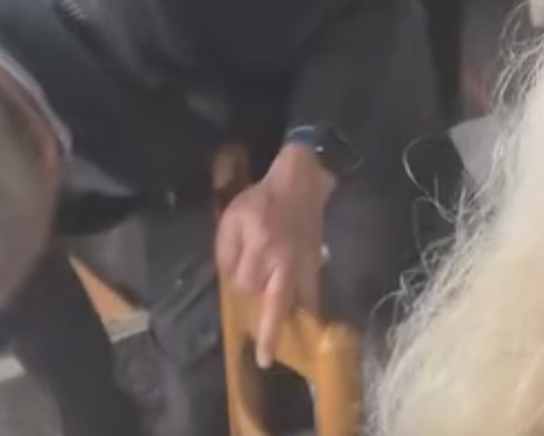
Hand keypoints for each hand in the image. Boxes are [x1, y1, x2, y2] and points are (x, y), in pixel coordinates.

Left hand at [214, 145, 336, 366]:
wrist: (301, 182)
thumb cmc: (261, 198)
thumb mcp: (233, 217)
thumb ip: (227, 250)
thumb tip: (233, 280)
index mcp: (260, 244)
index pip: (245, 281)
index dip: (239, 281)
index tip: (238, 274)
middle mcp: (282, 259)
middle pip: (276, 301)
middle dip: (270, 332)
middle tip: (265, 360)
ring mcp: (302, 263)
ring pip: (297, 300)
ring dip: (290, 325)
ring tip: (284, 350)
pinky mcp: (315, 263)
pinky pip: (313, 291)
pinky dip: (309, 309)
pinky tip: (309, 326)